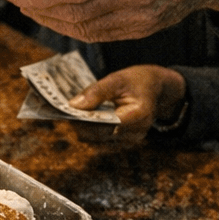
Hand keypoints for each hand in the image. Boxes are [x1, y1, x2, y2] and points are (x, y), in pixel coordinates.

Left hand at [67, 65, 185, 144]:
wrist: (156, 88)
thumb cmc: (138, 81)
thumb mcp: (118, 79)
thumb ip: (97, 92)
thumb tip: (73, 105)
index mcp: (139, 114)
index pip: (107, 124)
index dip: (86, 120)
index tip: (68, 112)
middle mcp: (136, 132)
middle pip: (100, 134)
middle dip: (81, 124)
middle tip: (62, 111)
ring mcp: (130, 139)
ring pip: (98, 139)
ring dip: (83, 127)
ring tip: (69, 113)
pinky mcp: (123, 141)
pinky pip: (102, 138)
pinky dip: (90, 128)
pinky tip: (81, 117)